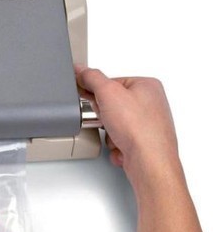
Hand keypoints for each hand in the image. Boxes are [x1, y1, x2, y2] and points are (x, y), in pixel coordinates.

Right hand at [75, 66, 179, 184]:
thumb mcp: (108, 93)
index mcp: (147, 85)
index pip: (111, 81)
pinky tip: (122, 146)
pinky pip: (118, 139)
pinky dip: (115, 144)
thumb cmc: (139, 128)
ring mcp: (148, 123)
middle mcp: (151, 103)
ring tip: (117, 135)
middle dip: (104, 116)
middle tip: (107, 119)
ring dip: (108, 132)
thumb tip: (81, 70)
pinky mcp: (142, 141)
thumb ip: (92, 78)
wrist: (149, 161)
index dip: (96, 91)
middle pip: (111, 104)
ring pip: (113, 124)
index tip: (89, 97)